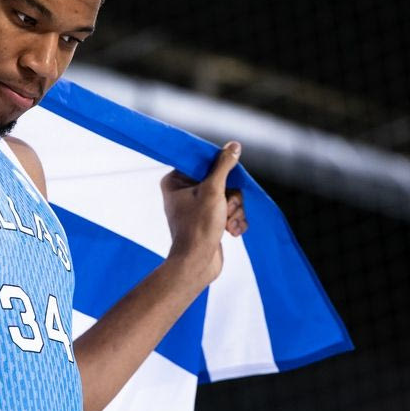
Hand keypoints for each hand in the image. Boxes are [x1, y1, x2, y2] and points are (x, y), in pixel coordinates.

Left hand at [160, 141, 247, 284]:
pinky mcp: (209, 221)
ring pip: (229, 197)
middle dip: (231, 198)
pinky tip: (232, 232)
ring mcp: (197, 208)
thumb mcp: (214, 191)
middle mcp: (183, 193)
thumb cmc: (199, 227)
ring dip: (235, 211)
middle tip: (227, 209)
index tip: (225, 183)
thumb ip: (224, 166)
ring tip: (228, 224)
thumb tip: (233, 146)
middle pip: (221, 181)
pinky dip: (234, 221)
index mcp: (175, 181)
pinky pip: (229, 212)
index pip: (202, 163)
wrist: (197, 264)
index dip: (219, 171)